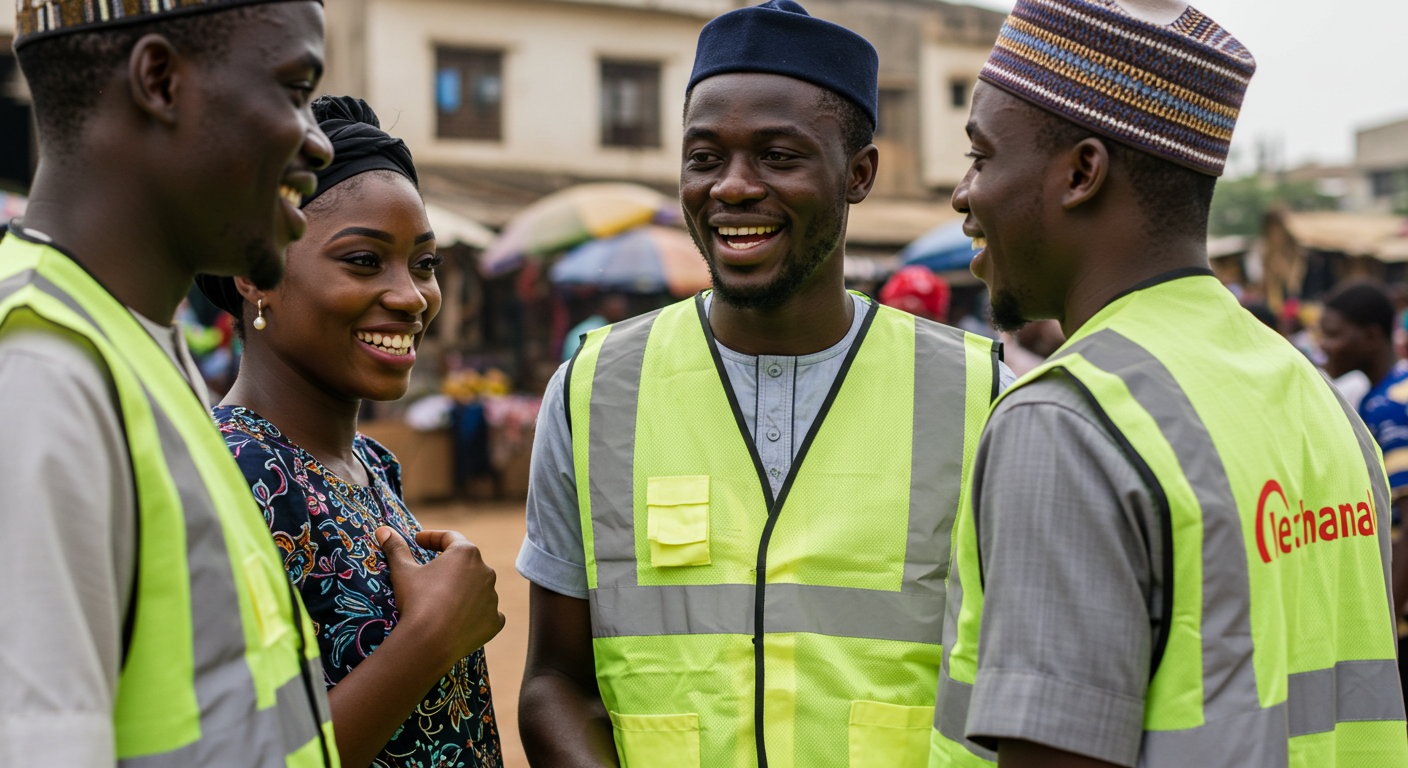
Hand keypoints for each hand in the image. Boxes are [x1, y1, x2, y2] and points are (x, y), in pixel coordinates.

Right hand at [375, 527, 504, 670]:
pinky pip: (486, 613)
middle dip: (450, 565)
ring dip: (464, 590)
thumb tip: (383, 530)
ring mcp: (492, 597)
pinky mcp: (495, 621)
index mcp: (466, 553)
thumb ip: (396, 549)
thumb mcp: (403, 572)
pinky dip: (476, 614)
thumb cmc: (417, 601)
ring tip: (444, 599)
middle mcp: (485, 571)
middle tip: (431, 571)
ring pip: (478, 588)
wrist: (429, 642)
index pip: (449, 538)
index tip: (418, 541)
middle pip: (467, 563)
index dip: (431, 538)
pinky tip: (461, 619)